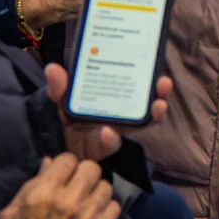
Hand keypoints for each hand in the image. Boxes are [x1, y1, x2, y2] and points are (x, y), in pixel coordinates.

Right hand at [0, 153, 120, 218]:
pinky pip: (114, 206)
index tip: (61, 175)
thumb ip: (31, 185)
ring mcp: (89, 217)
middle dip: (82, 174)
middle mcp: (70, 200)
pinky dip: (106, 208)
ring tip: (85, 201)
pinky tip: (94, 215)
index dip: (64, 165)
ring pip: (106, 186)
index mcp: (44, 193)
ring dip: (95, 191)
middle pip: (91, 168)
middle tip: (75, 186)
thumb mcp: (9, 212)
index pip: (67, 159)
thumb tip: (49, 162)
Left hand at [44, 62, 171, 160]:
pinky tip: (108, 132)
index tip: (160, 74)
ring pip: (142, 122)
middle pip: (148, 102)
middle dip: (159, 93)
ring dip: (151, 114)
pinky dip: (109, 138)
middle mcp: (124, 113)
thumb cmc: (71, 120)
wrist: (65, 150)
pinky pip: (111, 142)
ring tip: (157, 106)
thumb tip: (52, 68)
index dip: (151, 80)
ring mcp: (119, 130)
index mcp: (115, 97)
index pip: (138, 84)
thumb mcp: (64, 100)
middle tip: (165, 83)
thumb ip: (60, 87)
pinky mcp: (106, 146)